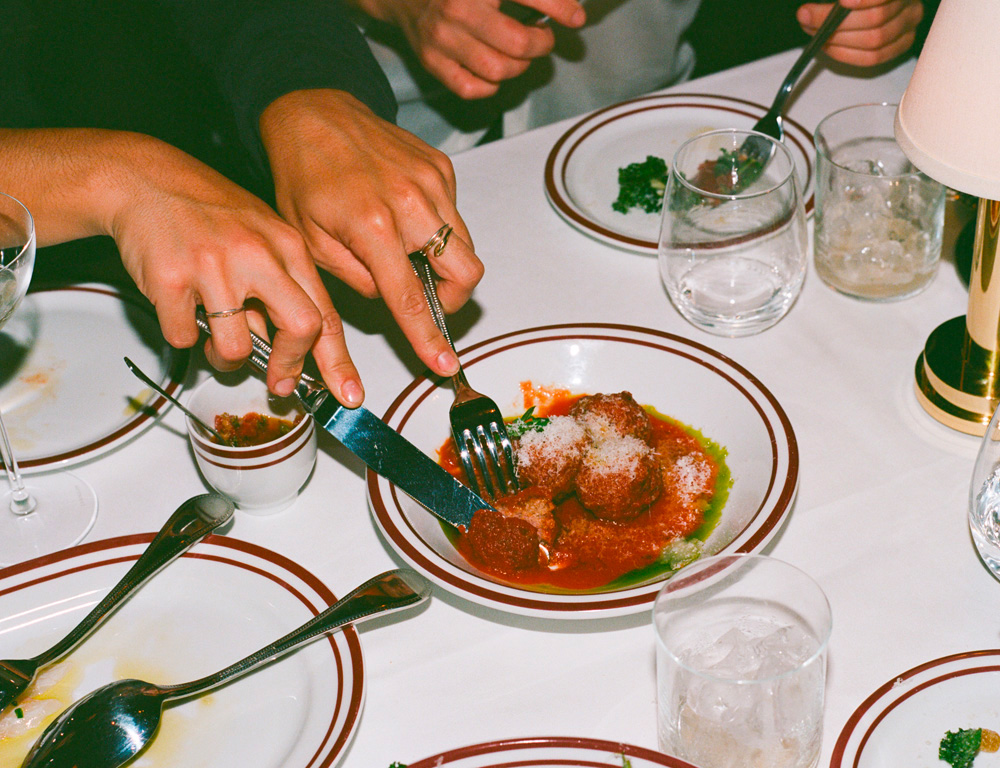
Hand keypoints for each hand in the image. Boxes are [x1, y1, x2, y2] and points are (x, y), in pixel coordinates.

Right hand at [104, 134, 348, 401]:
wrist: (144, 179)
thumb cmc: (206, 211)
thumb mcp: (261, 237)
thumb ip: (282, 288)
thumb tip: (294, 350)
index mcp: (287, 246)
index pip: (325, 313)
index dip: (338, 361)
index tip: (347, 394)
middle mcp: (258, 254)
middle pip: (300, 328)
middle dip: (290, 366)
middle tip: (279, 382)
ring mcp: (214, 266)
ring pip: (238, 347)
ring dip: (226, 357)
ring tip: (216, 337)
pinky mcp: (170, 279)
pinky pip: (184, 337)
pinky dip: (182, 334)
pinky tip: (180, 306)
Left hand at [259, 89, 483, 385]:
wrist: (313, 114)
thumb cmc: (303, 176)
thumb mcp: (312, 241)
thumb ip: (357, 280)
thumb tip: (391, 299)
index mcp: (372, 225)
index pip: (411, 297)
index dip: (429, 336)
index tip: (444, 363)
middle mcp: (412, 202)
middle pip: (465, 272)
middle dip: (453, 298)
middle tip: (426, 299)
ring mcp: (432, 181)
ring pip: (466, 246)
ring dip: (447, 265)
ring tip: (409, 256)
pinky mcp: (442, 167)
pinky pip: (455, 215)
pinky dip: (438, 229)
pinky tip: (406, 219)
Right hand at [354, 0, 584, 97]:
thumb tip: (569, 9)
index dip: (560, 8)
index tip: (576, 18)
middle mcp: (457, 8)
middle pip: (517, 44)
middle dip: (540, 44)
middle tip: (542, 38)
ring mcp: (442, 38)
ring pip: (499, 70)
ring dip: (518, 66)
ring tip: (519, 53)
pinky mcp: (432, 61)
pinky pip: (473, 89)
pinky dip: (490, 85)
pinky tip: (494, 70)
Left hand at [796, 0, 923, 66]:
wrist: (872, 2)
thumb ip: (839, 1)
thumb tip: (808, 13)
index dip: (863, 1)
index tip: (841, 3)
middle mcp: (912, 5)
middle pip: (875, 20)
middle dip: (836, 23)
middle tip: (807, 18)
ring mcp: (908, 27)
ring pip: (873, 42)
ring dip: (837, 40)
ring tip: (815, 32)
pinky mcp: (901, 45)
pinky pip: (873, 58)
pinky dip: (845, 54)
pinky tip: (829, 46)